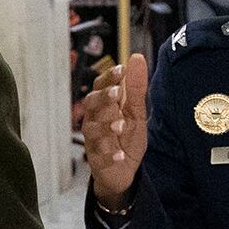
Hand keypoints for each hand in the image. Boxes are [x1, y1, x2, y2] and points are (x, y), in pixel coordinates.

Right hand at [81, 51, 149, 207]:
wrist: (123, 170)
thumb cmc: (126, 137)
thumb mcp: (136, 112)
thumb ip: (135, 88)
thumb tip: (137, 57)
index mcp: (103, 105)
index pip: (101, 85)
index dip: (109, 77)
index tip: (121, 69)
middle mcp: (94, 120)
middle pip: (91, 104)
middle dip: (103, 98)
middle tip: (116, 93)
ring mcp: (93, 140)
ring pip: (91, 130)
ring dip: (105, 126)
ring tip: (120, 125)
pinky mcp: (96, 161)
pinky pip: (99, 157)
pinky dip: (109, 155)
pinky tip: (120, 155)